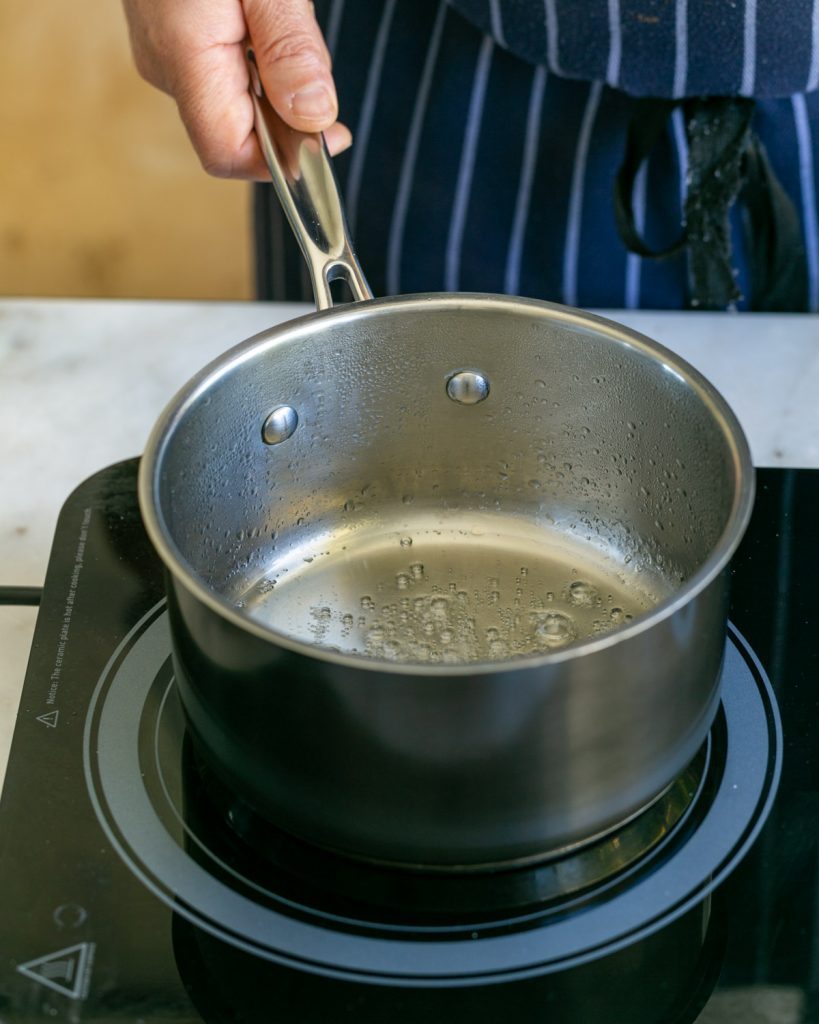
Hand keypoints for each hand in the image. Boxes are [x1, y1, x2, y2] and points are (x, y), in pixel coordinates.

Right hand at [122, 0, 351, 179]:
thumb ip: (289, 47)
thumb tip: (314, 117)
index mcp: (183, 54)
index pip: (227, 153)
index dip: (281, 162)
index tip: (330, 138)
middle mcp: (166, 65)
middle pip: (238, 130)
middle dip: (288, 112)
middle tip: (312, 53)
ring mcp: (164, 52)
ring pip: (235, 101)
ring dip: (276, 79)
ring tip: (281, 15)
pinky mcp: (172, 37)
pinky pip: (223, 72)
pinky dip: (258, 58)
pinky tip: (266, 16)